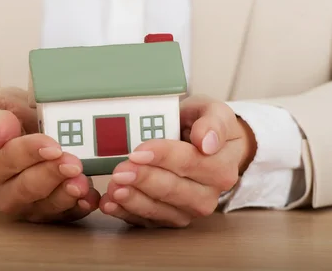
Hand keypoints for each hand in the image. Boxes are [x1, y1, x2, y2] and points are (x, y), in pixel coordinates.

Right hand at [0, 87, 100, 222]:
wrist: (12, 128)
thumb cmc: (2, 116)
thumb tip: (0, 135)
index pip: (5, 161)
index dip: (30, 154)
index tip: (53, 146)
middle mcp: (2, 189)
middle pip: (25, 189)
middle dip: (52, 176)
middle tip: (73, 164)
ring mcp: (25, 203)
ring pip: (43, 207)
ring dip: (65, 195)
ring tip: (83, 183)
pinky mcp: (47, 209)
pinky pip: (63, 215)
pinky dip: (78, 208)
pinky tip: (90, 198)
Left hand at [99, 95, 256, 227]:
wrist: (204, 145)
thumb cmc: (205, 125)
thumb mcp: (214, 112)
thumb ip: (214, 124)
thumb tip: (206, 141)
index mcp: (221, 167)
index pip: (189, 162)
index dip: (162, 157)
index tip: (138, 152)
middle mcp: (208, 195)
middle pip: (172, 189)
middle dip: (143, 180)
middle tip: (119, 171)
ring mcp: (189, 210)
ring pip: (159, 209)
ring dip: (133, 200)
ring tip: (113, 188)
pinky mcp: (170, 218)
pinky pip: (147, 220)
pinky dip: (126, 213)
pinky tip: (110, 204)